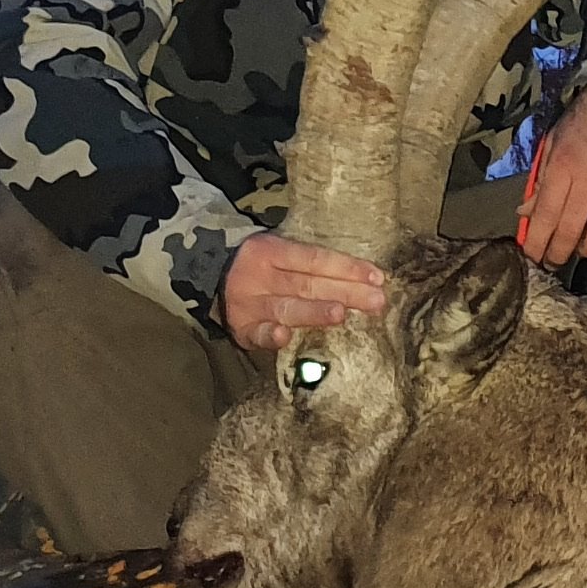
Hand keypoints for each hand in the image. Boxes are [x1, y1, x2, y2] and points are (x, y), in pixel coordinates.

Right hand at [222, 232, 386, 351]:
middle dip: (344, 292)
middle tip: (376, 301)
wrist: (209, 276)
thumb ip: (312, 266)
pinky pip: (255, 333)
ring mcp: (249, 302)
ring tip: (340, 314)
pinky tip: (283, 337)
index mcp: (272, 250)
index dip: (346, 267)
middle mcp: (261, 275)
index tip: (377, 277)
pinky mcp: (241, 328)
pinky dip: (269, 335)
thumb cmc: (261, 267)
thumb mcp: (280, 254)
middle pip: (307, 284)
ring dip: (313, 312)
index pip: (314, 258)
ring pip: (286, 307)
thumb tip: (365, 280)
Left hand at [519, 87, 586, 269]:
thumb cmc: (586, 121)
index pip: (545, 214)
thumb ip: (540, 179)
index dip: (536, 242)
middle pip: (571, 228)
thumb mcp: (553, 143)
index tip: (530, 257)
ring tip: (578, 255)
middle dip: (558, 252)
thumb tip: (525, 212)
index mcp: (563, 166)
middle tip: (552, 263)